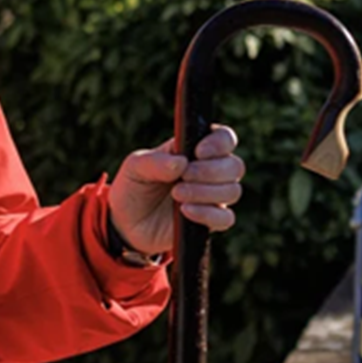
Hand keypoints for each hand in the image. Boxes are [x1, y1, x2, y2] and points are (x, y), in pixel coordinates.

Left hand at [108, 125, 244, 256]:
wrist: (126, 224)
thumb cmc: (133, 187)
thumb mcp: (134, 168)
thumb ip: (154, 162)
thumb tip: (180, 162)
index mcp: (194, 150)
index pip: (224, 138)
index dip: (219, 143)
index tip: (198, 152)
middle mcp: (209, 172)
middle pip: (235, 166)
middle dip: (211, 170)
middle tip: (183, 176)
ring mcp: (212, 197)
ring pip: (233, 191)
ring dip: (206, 192)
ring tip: (177, 194)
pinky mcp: (210, 222)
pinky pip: (225, 218)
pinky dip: (208, 214)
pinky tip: (186, 211)